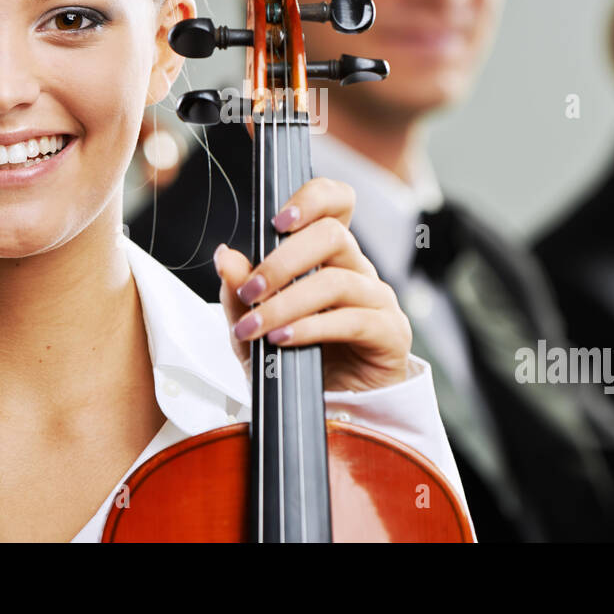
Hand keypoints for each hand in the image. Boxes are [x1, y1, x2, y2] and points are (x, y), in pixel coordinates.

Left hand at [212, 177, 412, 391]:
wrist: (325, 415)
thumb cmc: (293, 361)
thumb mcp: (252, 328)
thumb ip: (238, 292)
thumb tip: (224, 255)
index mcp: (328, 256)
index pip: (337, 203)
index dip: (313, 198)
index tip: (277, 219)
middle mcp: (357, 269)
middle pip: (333, 235)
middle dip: (283, 260)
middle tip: (251, 290)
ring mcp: (377, 300)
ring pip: (337, 280)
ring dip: (287, 303)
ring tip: (256, 327)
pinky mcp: (388, 333)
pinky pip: (352, 319)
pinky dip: (312, 328)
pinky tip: (283, 340)